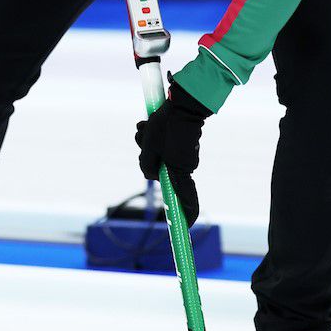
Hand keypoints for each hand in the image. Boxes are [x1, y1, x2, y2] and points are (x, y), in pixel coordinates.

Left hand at [134, 76, 211, 224]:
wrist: (184, 102)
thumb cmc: (166, 127)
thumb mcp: (149, 149)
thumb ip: (146, 167)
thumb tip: (150, 174)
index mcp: (180, 172)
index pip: (187, 202)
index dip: (186, 215)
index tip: (185, 228)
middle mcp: (185, 165)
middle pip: (161, 173)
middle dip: (147, 157)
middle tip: (143, 141)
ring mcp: (184, 154)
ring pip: (157, 156)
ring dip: (146, 142)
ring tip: (145, 127)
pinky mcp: (181, 143)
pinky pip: (162, 145)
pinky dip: (152, 136)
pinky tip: (148, 123)